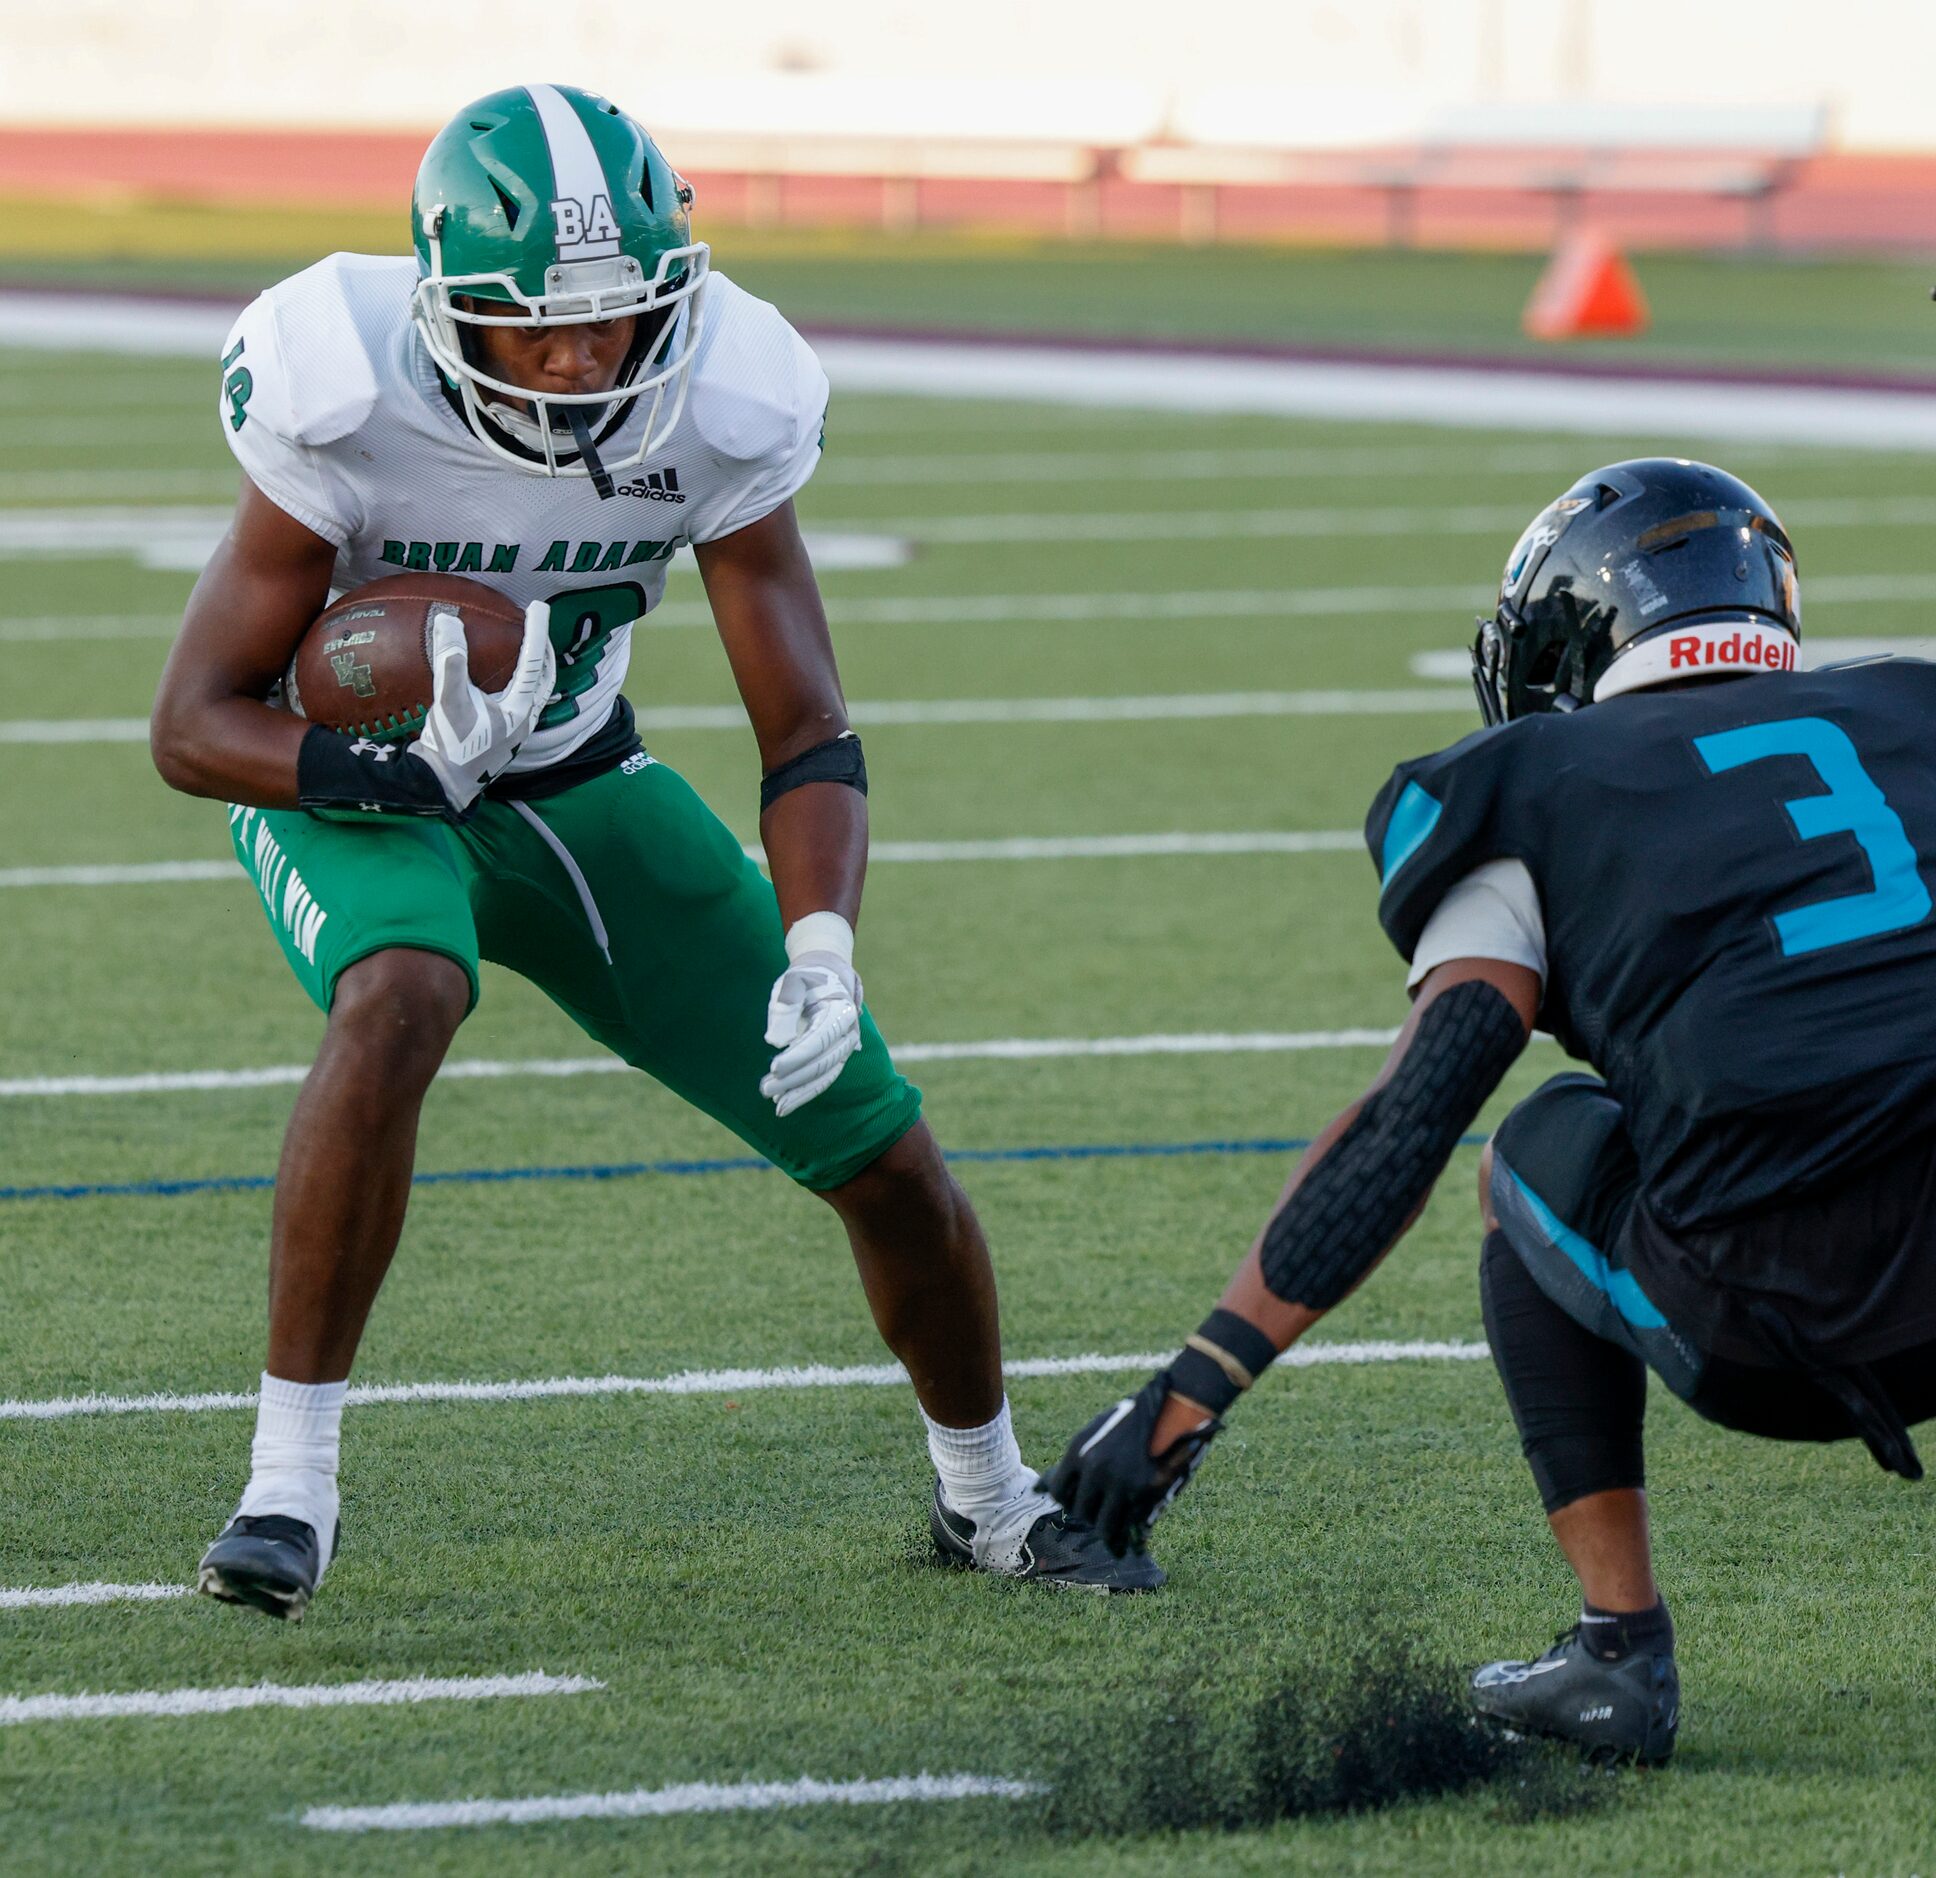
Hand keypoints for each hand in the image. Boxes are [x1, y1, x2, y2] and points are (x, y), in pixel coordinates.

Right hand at [409, 600, 555, 812]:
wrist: (444, 786)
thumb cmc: (450, 746)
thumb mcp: (449, 701)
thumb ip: (451, 661)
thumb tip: (449, 619)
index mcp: (519, 709)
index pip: (533, 661)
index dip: (537, 631)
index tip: (539, 606)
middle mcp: (524, 720)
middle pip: (544, 679)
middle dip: (544, 652)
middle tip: (538, 627)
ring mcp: (515, 731)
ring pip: (534, 693)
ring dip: (533, 670)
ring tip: (525, 650)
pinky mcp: (503, 737)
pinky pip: (518, 702)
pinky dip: (515, 684)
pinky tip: (499, 681)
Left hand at [761, 943, 862, 1116]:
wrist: (828, 976)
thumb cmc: (807, 978)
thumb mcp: (792, 982)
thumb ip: (784, 1007)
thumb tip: (774, 1042)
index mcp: (840, 1010)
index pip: (819, 1039)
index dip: (798, 1056)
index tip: (774, 1067)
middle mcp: (848, 1032)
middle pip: (822, 1062)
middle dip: (794, 1079)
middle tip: (765, 1089)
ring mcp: (846, 1047)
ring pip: (824, 1076)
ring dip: (799, 1092)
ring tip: (774, 1104)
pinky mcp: (837, 1057)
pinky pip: (824, 1078)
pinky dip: (805, 1092)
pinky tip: (784, 1103)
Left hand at [1041, 1370, 1222, 1556]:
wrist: (1173, 1407)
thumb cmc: (1136, 1418)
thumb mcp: (1099, 1429)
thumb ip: (1080, 1457)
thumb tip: (1042, 1486)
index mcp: (1079, 1451)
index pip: (1058, 1491)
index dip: (1067, 1501)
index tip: (1076, 1503)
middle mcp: (1095, 1470)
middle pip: (1080, 1511)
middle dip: (1090, 1516)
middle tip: (1099, 1518)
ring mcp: (1120, 1484)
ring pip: (1104, 1526)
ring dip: (1109, 1533)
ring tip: (1114, 1539)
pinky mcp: (1145, 1495)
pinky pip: (1130, 1527)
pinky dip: (1129, 1539)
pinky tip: (1130, 1543)